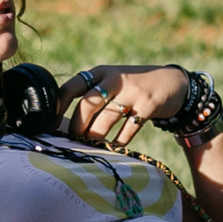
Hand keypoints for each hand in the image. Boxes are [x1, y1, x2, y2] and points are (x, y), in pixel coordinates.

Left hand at [60, 64, 193, 150]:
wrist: (171, 82)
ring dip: (95, 136)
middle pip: (88, 104)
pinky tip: (113, 149)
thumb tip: (64, 123)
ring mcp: (133, 92)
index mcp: (100, 72)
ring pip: (107, 118)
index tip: (51, 124)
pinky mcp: (148, 105)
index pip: (72, 87)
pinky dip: (119, 142)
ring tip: (89, 147)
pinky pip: (129, 129)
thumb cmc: (132, 87)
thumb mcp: (112, 81)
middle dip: (78, 126)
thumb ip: (92, 95)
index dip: (58, 106)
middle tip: (73, 140)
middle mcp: (114, 79)